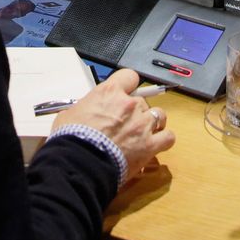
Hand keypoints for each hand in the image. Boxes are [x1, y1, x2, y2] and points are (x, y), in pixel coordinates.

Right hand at [52, 68, 173, 182]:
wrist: (80, 163)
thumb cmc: (71, 138)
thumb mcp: (71, 113)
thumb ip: (85, 108)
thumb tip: (86, 112)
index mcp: (110, 92)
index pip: (129, 76)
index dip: (128, 85)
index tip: (124, 94)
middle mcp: (130, 104)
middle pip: (143, 100)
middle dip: (136, 110)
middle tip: (126, 123)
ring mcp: (142, 124)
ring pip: (159, 115)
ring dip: (153, 122)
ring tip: (144, 132)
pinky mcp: (150, 145)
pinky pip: (168, 137)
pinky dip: (164, 140)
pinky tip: (156, 144)